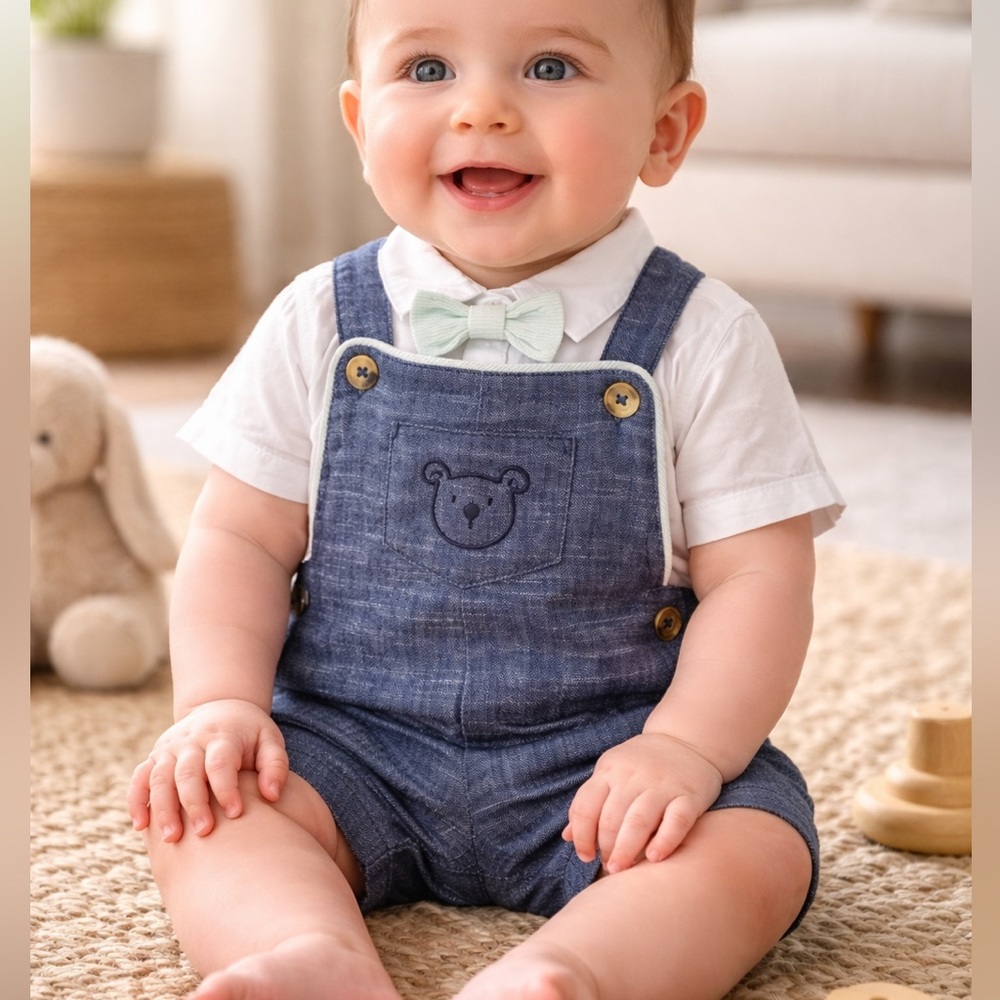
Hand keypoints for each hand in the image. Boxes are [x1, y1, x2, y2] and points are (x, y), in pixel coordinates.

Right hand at [127, 699, 288, 842]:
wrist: (220, 707)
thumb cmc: (250, 733)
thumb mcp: (270, 740)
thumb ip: (275, 765)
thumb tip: (272, 795)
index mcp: (222, 736)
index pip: (220, 763)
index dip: (226, 788)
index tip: (236, 814)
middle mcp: (191, 741)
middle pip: (187, 772)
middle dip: (194, 804)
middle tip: (204, 832)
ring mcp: (169, 748)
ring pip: (160, 778)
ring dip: (163, 808)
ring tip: (172, 838)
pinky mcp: (155, 757)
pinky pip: (139, 778)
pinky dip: (137, 801)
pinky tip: (141, 826)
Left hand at [562, 732, 723, 873]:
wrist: (687, 740)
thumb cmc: (642, 764)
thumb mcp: (611, 772)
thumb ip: (590, 802)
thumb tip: (567, 836)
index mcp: (609, 770)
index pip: (586, 806)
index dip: (581, 836)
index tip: (585, 856)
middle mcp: (634, 776)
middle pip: (611, 818)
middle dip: (605, 848)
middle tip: (609, 866)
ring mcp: (662, 785)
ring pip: (639, 821)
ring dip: (626, 850)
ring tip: (621, 869)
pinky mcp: (689, 796)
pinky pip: (676, 822)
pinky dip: (664, 842)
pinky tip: (654, 858)